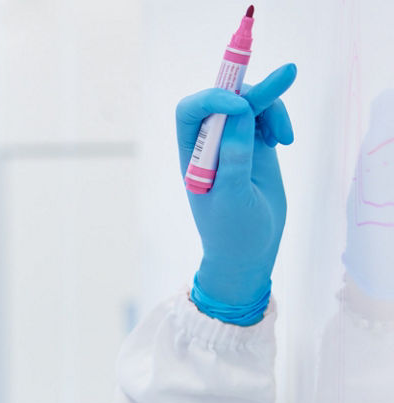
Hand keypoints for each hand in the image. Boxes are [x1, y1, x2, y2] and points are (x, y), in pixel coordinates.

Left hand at [175, 63, 296, 323]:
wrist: (249, 251)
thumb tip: (240, 114)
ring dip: (272, 106)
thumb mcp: (232, 197)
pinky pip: (265, 115)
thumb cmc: (232, 231)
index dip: (213, 98)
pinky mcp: (256, 145)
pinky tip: (285, 140)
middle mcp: (208, 143)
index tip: (242, 106)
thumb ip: (234, 157)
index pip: (191, 111)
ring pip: (249, 103)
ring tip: (285, 138)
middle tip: (289, 73)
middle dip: (253, 88)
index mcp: (191, 154)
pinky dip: (278, 118)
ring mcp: (234, 142)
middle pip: (224, 98)